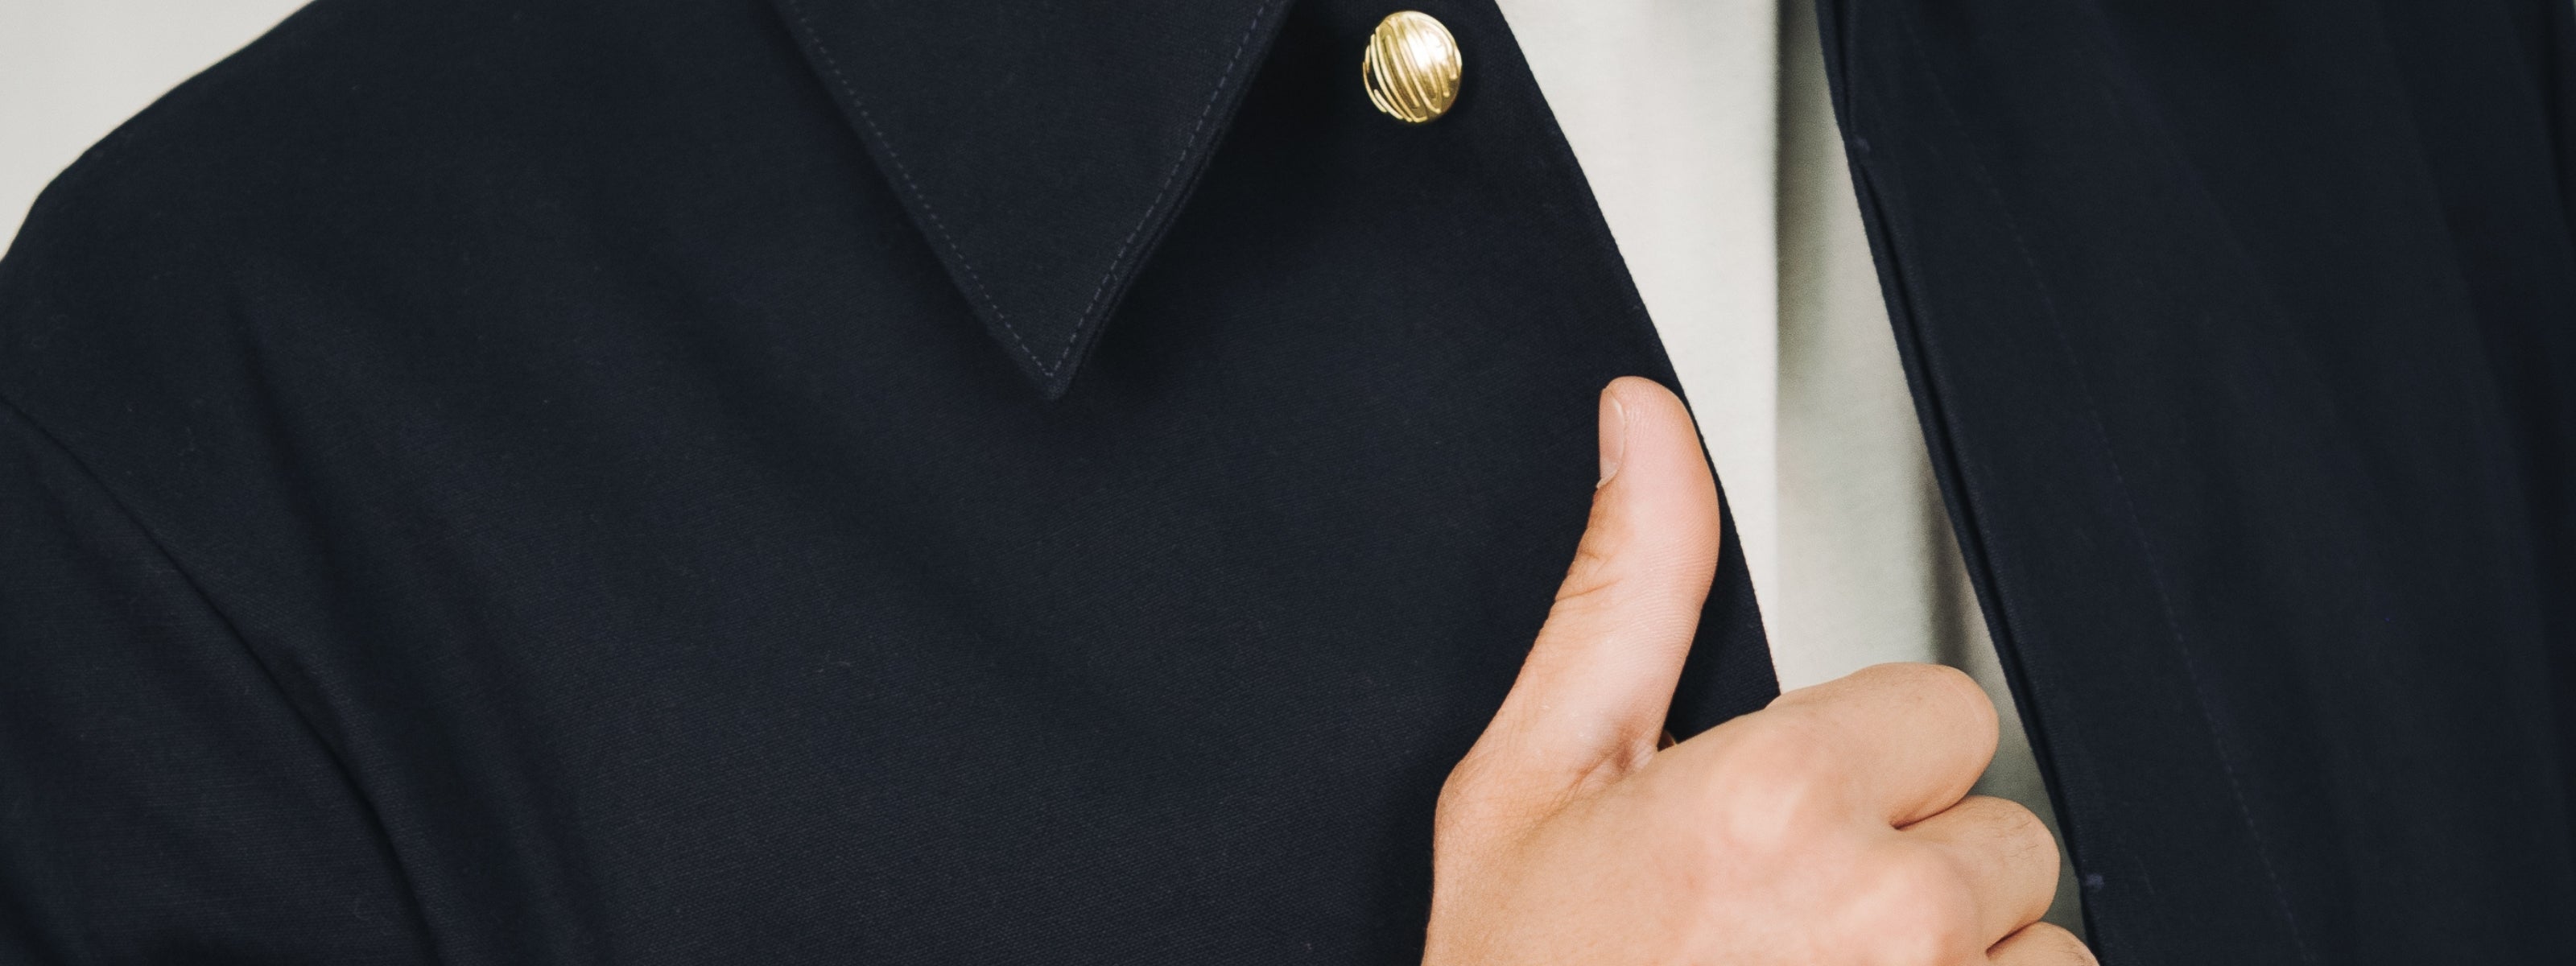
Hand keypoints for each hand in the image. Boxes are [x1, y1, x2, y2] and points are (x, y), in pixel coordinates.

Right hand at [1423, 377, 2092, 964]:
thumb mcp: (1533, 781)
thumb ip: (1624, 590)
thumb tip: (1646, 427)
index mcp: (1777, 801)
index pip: (1945, 712)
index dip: (1862, 766)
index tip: (1784, 826)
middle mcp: (1884, 916)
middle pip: (2002, 835)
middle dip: (1915, 876)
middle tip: (1784, 937)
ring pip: (2044, 955)